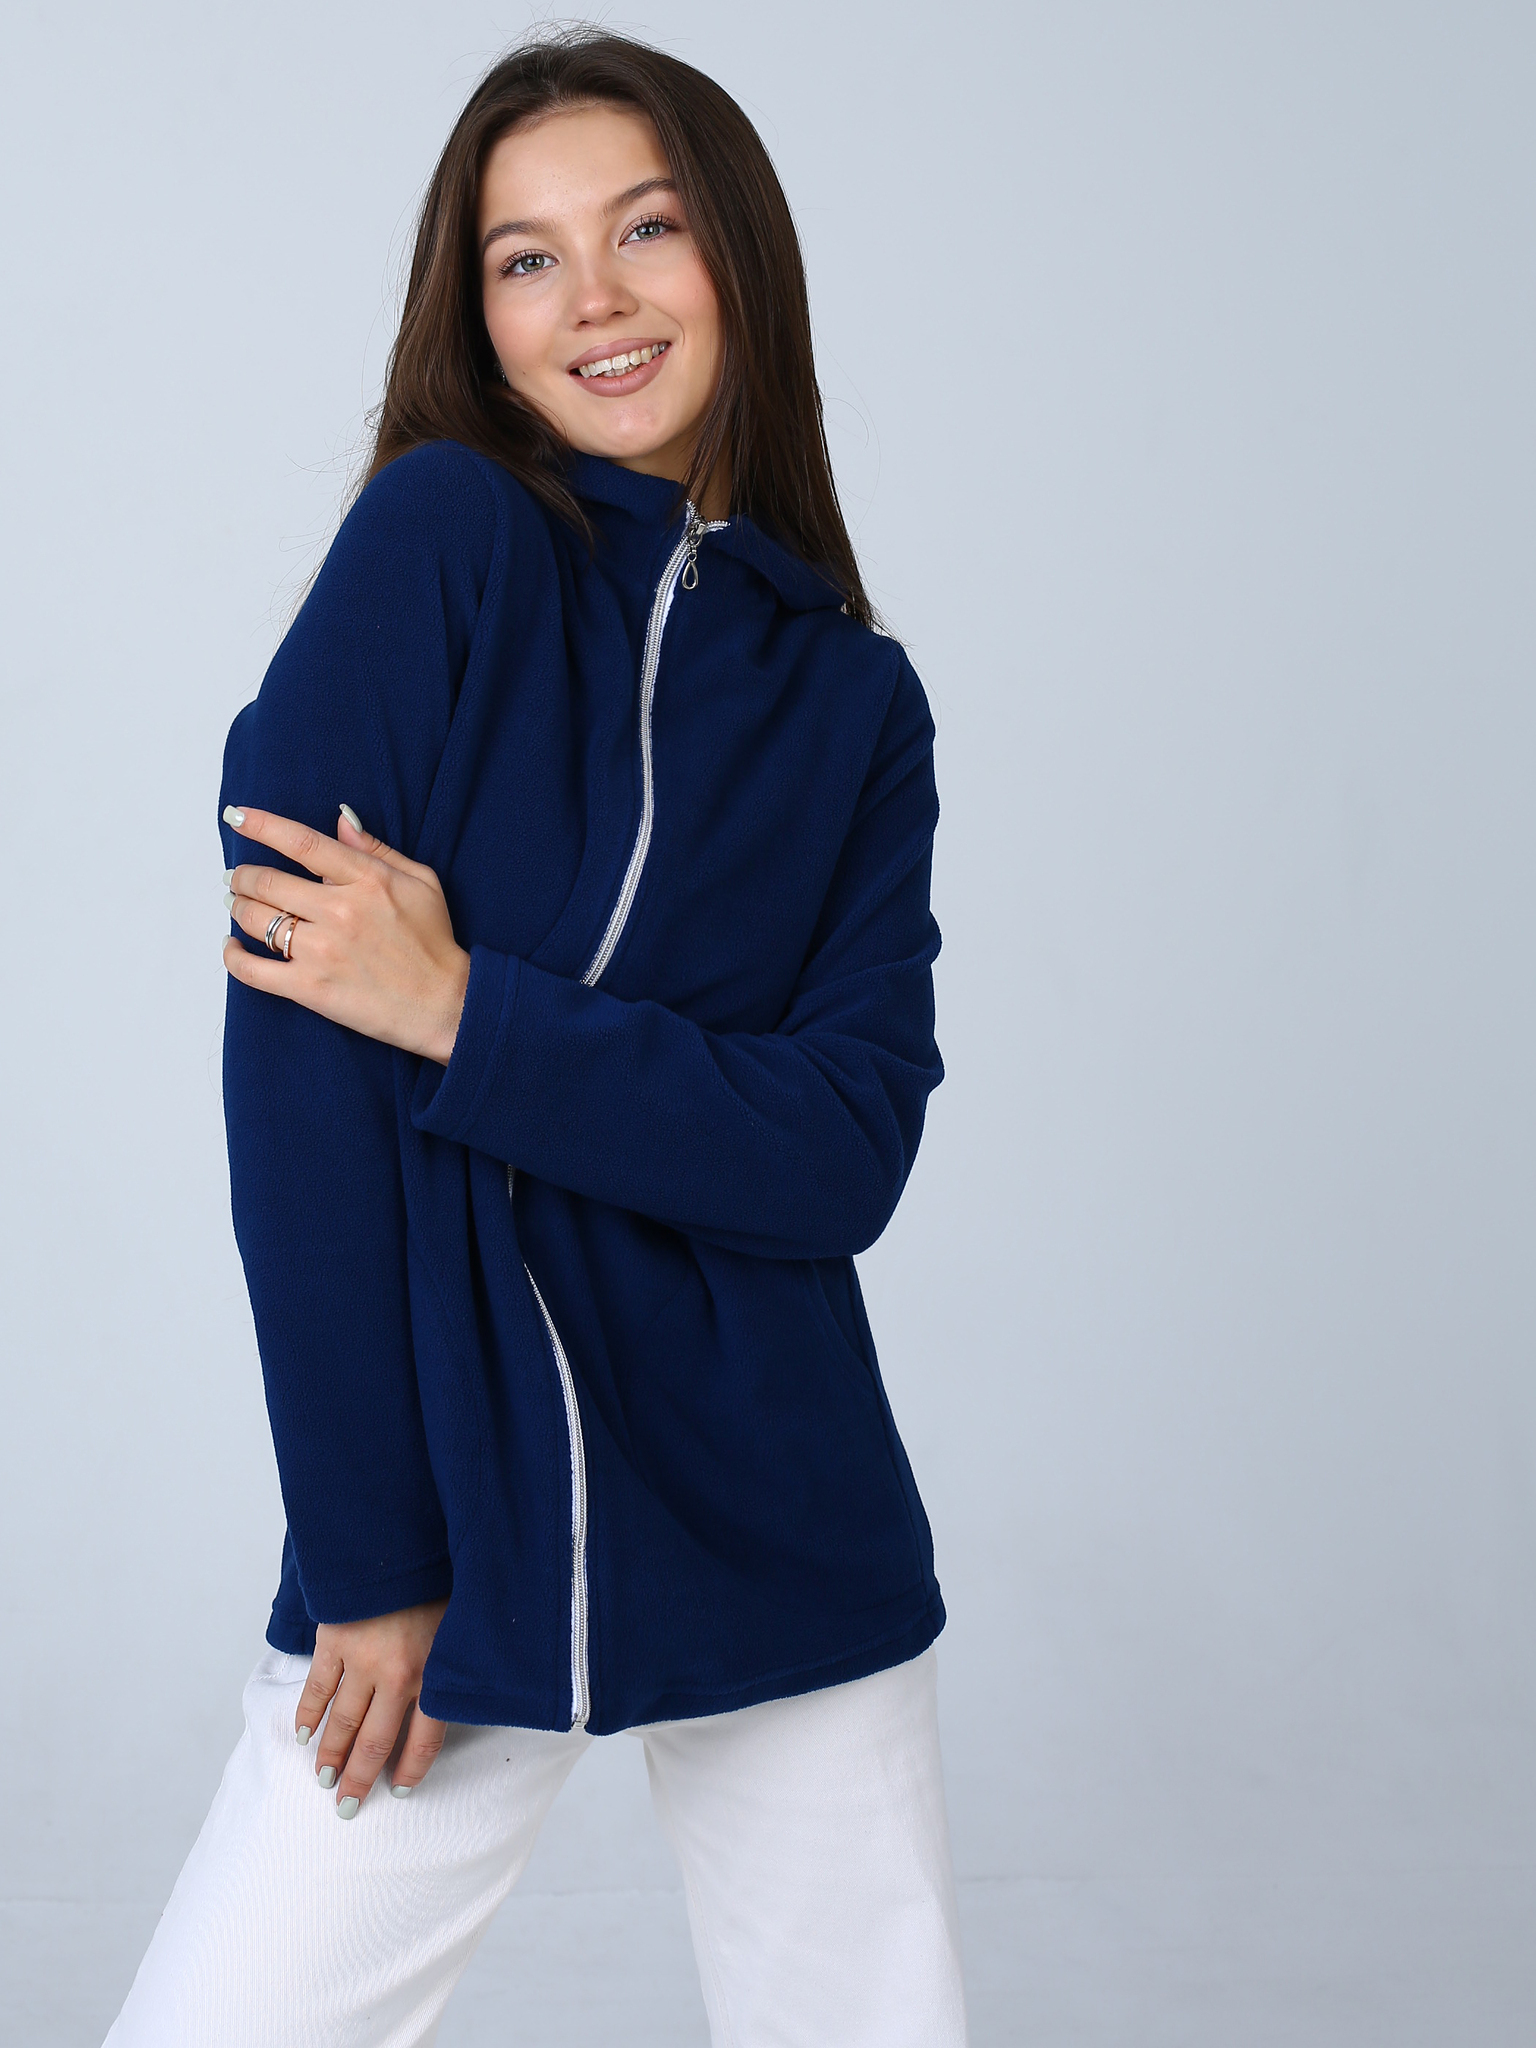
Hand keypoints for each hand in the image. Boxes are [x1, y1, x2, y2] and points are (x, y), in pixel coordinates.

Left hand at [222, 803, 470, 1063]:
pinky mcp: (310, 988)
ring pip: (255, 919)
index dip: (262, 825)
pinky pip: (252, 969)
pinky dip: (232, 955)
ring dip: (237, 907)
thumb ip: (376, 849)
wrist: (446, 1005)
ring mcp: (322, 951)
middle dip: (243, 875)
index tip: (238, 816)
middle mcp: (339, 911)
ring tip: (238, 903)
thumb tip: (340, 819)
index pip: (301, 842)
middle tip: (237, 876)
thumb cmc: (434, 943)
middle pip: (268, 881)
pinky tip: (231, 945)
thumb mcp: (420, 882)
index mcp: (366, 880)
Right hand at [295, 1598, 449, 1813]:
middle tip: (348, 1805)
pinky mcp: (333, 1641)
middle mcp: (396, 1677)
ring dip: (329, 1756)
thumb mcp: (464, 1624)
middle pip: (374, 1743)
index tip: (401, 1791)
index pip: (423, 1742)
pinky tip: (302, 1735)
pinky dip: (307, 1715)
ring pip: (341, 1723)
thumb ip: (458, 1662)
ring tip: (324, 1779)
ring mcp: (361, 1661)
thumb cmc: (442, 1577)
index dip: (410, 1772)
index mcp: (433, 1675)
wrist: (403, 1536)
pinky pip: (317, 1689)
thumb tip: (467, 1691)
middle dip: (360, 1779)